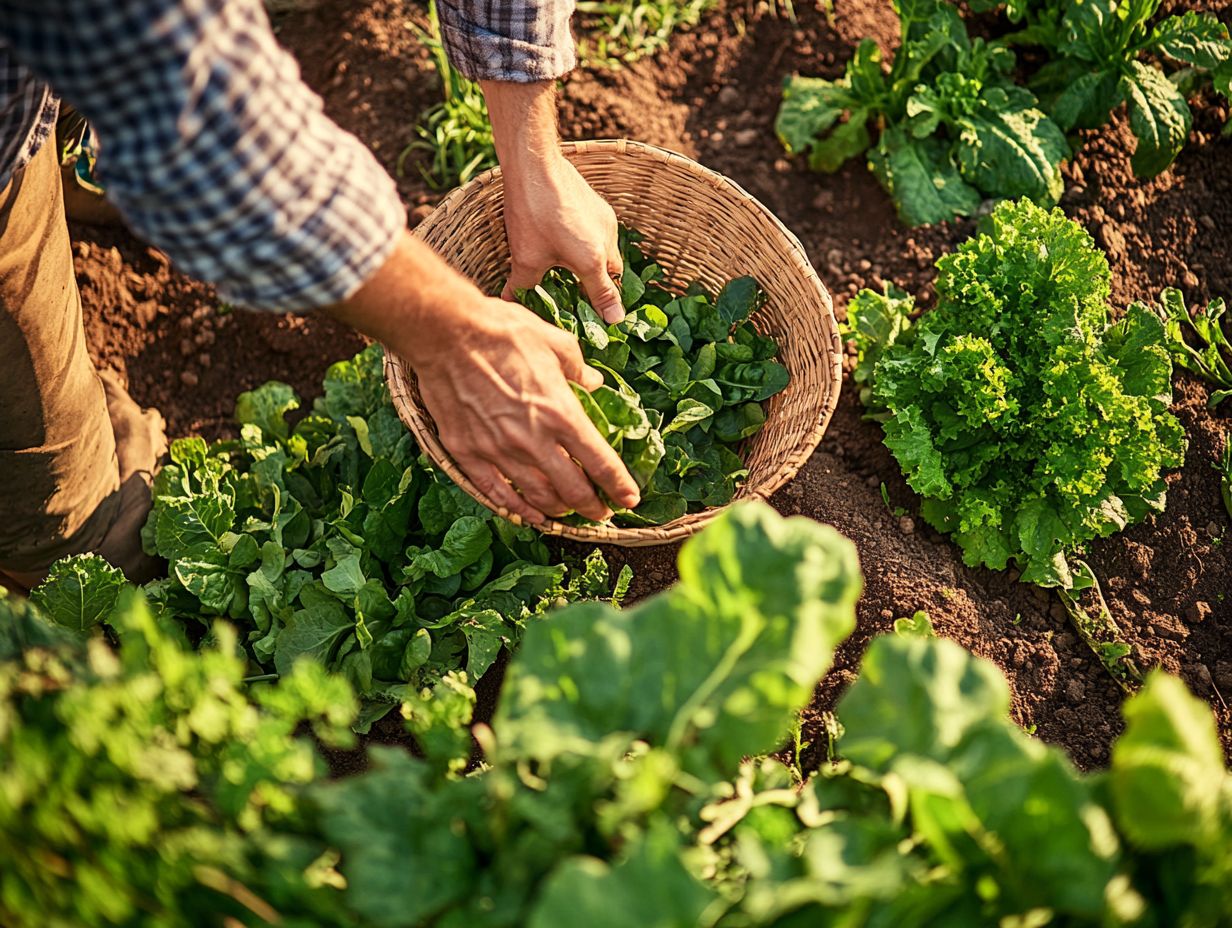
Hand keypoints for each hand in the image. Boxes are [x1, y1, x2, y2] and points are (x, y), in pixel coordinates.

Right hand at [326, 232, 639, 524]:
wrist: (446, 333)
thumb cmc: (503, 331)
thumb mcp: (555, 342)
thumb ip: (578, 369)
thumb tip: (594, 383)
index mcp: (561, 413)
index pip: (600, 462)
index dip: (619, 485)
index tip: (630, 498)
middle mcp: (533, 439)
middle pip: (571, 490)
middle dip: (591, 507)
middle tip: (599, 512)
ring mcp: (498, 450)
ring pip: (537, 497)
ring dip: (557, 510)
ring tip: (566, 512)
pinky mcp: (467, 452)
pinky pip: (495, 493)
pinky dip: (516, 509)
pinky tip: (527, 514)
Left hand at [481, 79, 624, 322]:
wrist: (536, 164)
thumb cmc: (531, 214)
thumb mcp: (525, 257)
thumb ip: (522, 285)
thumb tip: (508, 302)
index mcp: (592, 260)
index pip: (605, 295)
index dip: (609, 312)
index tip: (614, 322)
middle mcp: (607, 242)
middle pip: (612, 273)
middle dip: (601, 285)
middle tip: (584, 294)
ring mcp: (606, 221)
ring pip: (608, 251)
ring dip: (596, 261)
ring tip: (573, 266)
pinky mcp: (600, 205)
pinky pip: (602, 232)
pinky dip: (591, 242)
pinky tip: (569, 238)